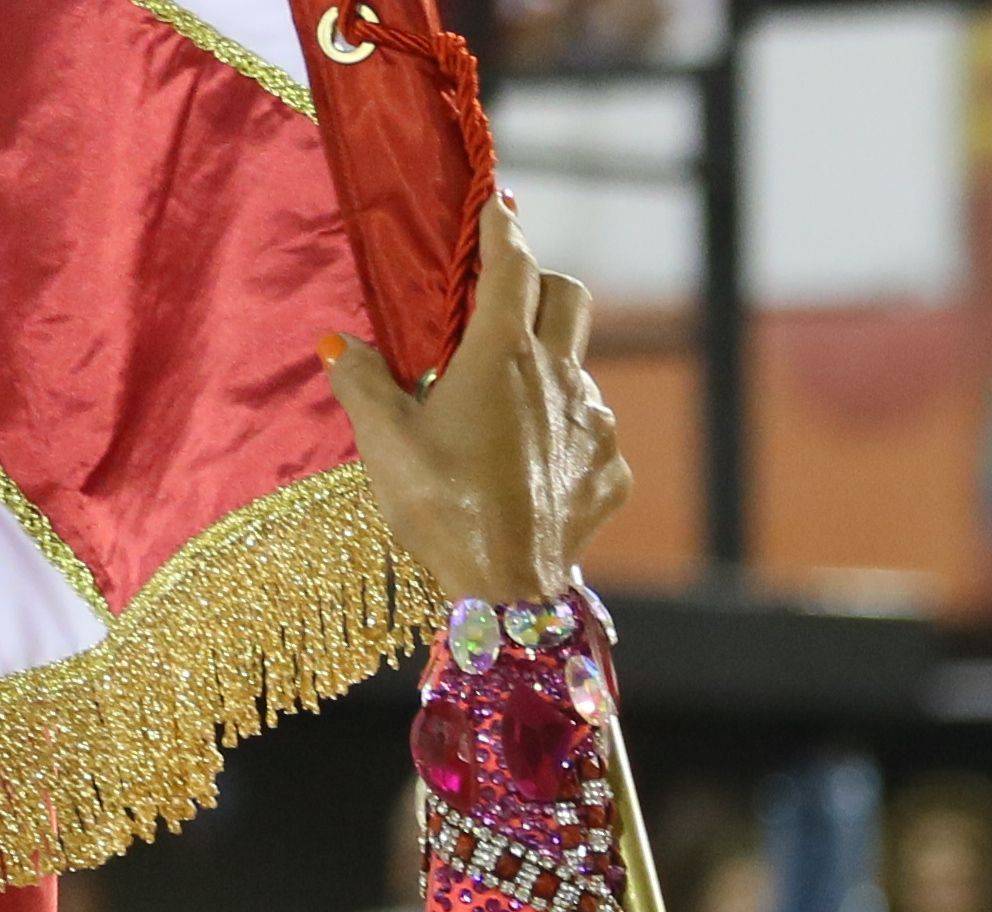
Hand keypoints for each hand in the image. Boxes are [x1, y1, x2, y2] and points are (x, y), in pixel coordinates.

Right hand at [328, 199, 627, 606]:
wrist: (508, 590)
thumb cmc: (440, 507)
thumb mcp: (382, 439)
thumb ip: (361, 381)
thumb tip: (341, 346)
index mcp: (503, 355)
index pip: (511, 264)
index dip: (501, 226)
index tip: (495, 203)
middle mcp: (560, 379)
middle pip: (569, 295)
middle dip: (539, 282)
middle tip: (503, 297)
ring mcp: (595, 425)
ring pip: (583, 364)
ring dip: (550, 363)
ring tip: (506, 394)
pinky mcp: (611, 471)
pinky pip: (593, 431)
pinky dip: (564, 429)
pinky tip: (531, 458)